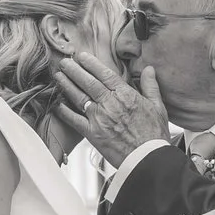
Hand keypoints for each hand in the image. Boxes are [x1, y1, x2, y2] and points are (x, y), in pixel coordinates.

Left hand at [52, 54, 173, 166]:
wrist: (148, 158)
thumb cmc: (154, 134)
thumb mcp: (158, 106)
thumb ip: (150, 86)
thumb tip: (149, 69)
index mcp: (125, 95)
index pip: (104, 74)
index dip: (91, 63)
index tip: (82, 56)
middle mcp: (109, 103)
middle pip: (88, 82)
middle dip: (74, 70)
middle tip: (64, 62)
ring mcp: (99, 118)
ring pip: (79, 97)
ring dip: (66, 85)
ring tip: (58, 76)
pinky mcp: (92, 133)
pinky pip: (74, 120)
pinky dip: (64, 111)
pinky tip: (57, 104)